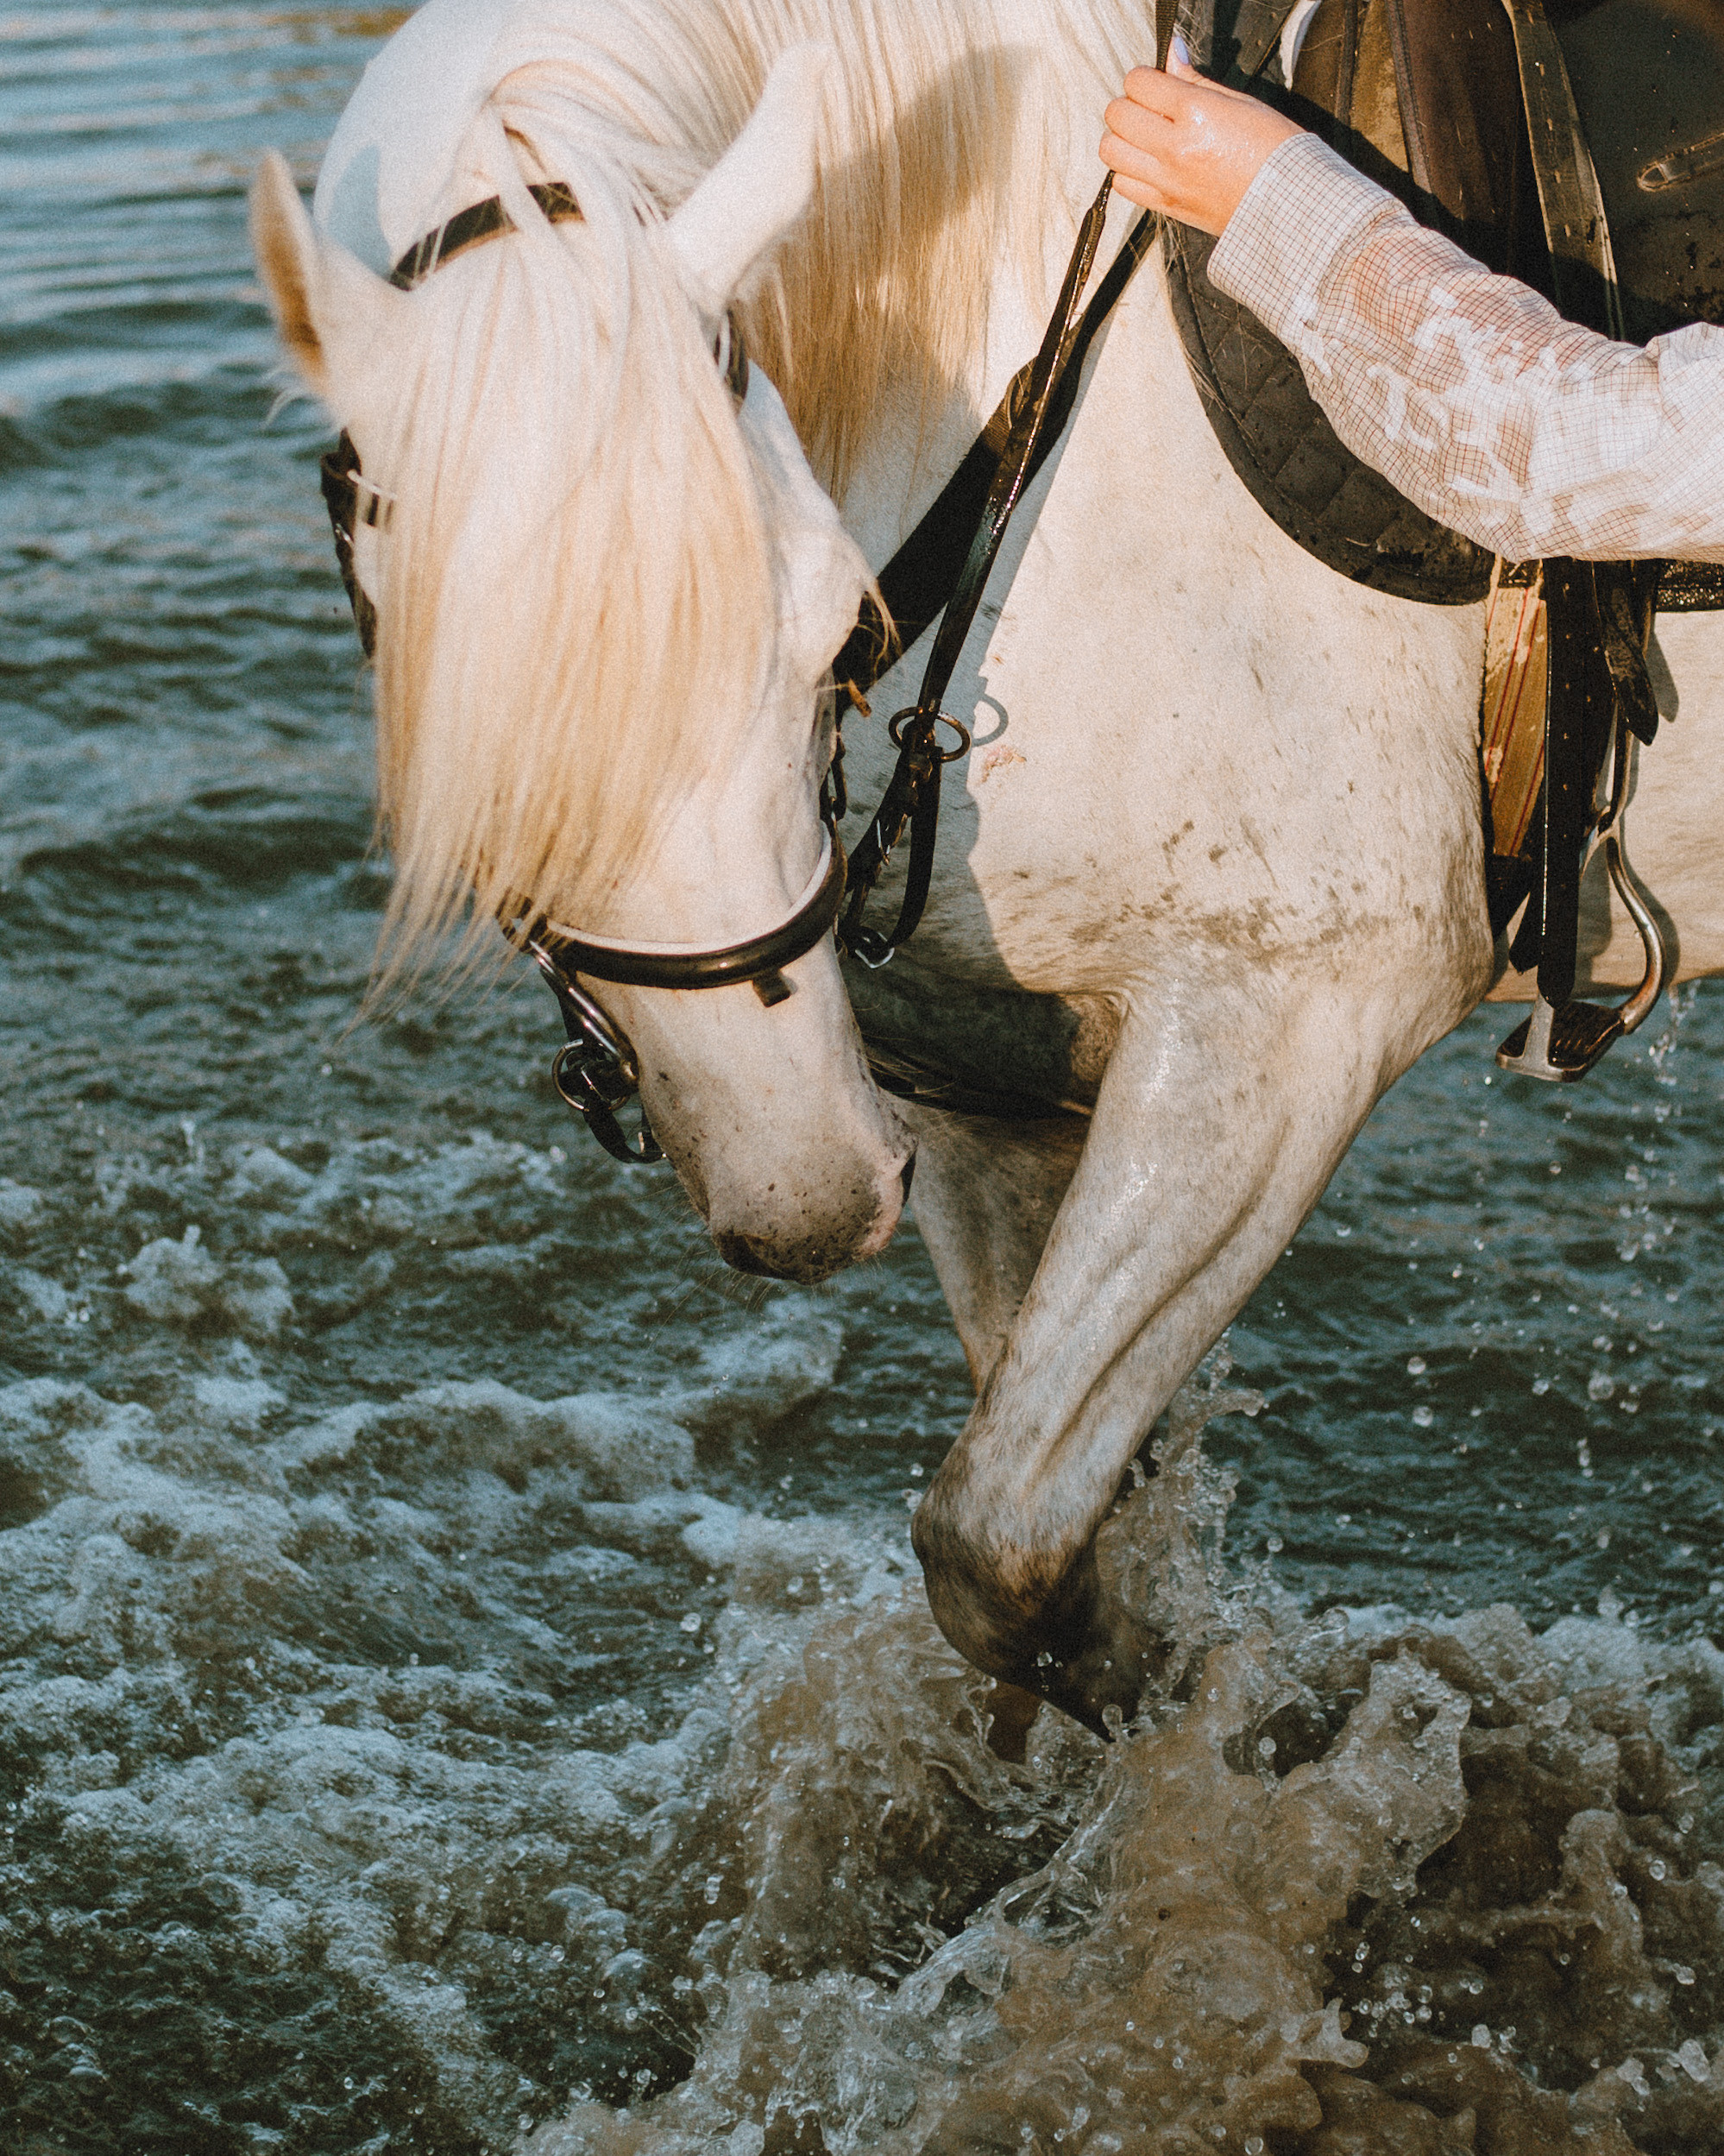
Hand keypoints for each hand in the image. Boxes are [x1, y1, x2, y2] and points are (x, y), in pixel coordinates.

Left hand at [1101, 46, 1303, 236]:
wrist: (1288, 204)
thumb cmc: (1275, 152)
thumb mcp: (1242, 103)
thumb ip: (1196, 80)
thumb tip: (1173, 54)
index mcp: (1196, 113)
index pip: (1139, 83)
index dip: (1144, 78)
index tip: (1155, 83)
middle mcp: (1175, 148)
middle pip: (1117, 115)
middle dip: (1128, 104)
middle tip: (1148, 109)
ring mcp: (1167, 180)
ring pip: (1111, 151)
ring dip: (1122, 138)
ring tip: (1144, 138)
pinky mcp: (1166, 206)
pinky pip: (1122, 185)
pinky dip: (1127, 172)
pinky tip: (1148, 165)